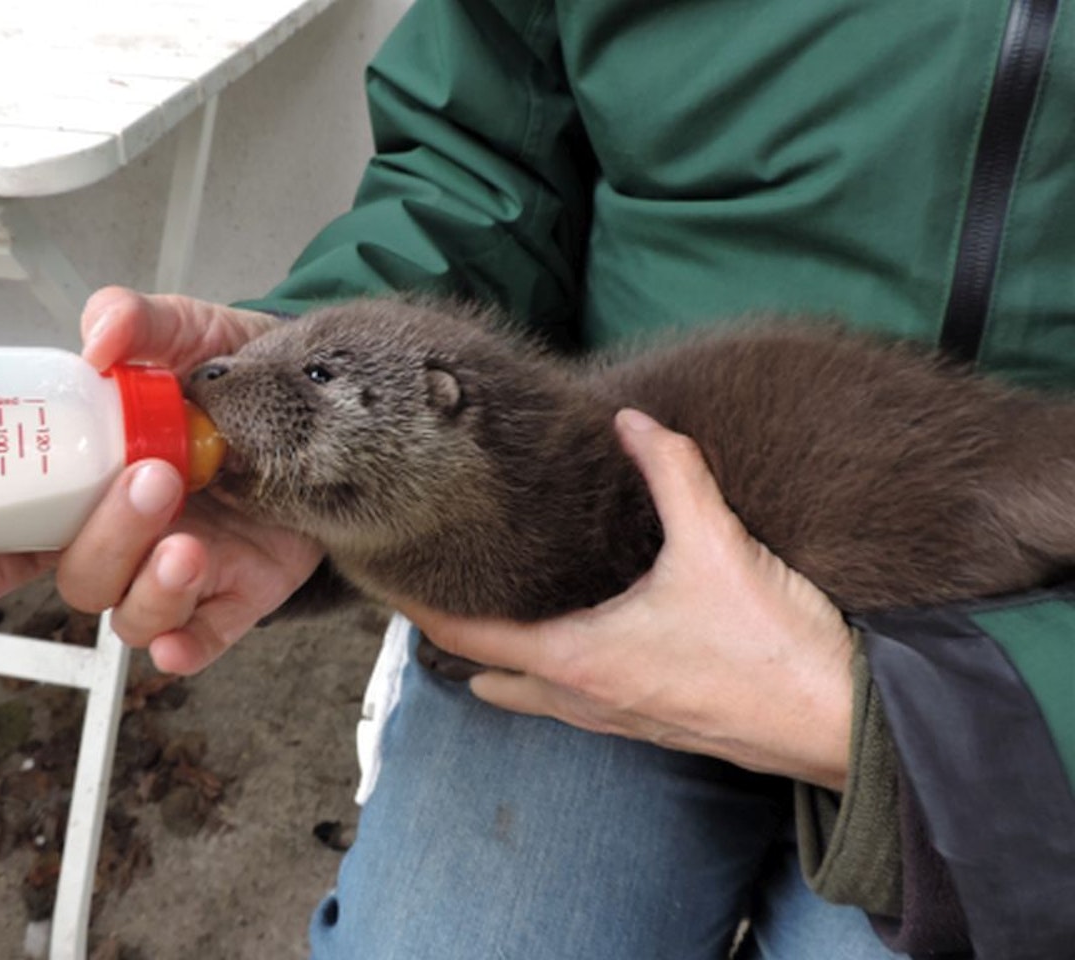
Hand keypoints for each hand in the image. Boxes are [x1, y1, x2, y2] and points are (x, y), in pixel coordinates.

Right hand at [0, 287, 322, 674]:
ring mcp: (183, 569)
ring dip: (150, 590)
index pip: (18, 532)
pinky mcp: (242, 592)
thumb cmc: (232, 374)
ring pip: (134, 615)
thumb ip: (137, 323)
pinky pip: (204, 639)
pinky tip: (181, 643)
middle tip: (151, 480)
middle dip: (105, 540)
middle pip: (79, 574)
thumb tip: (101, 335)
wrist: (320, 397)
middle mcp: (130, 534)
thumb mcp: (184, 333)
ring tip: (189, 544)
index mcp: (93, 483)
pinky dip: (187, 648)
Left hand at [404, 410, 854, 789]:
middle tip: (435, 586)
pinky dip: (552, 669)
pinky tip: (577, 635)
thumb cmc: (774, 647)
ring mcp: (617, 721)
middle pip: (486, 672)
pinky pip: (576, 700)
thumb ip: (670, 472)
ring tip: (491, 606)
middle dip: (454, 635)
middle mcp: (584, 699)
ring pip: (530, 693)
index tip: (383, 579)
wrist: (843, 724)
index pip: (465, 637)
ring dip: (502, 656)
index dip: (416, 607)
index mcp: (577, 658)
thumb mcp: (716, 545)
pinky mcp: (653, 726)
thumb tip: (632, 421)